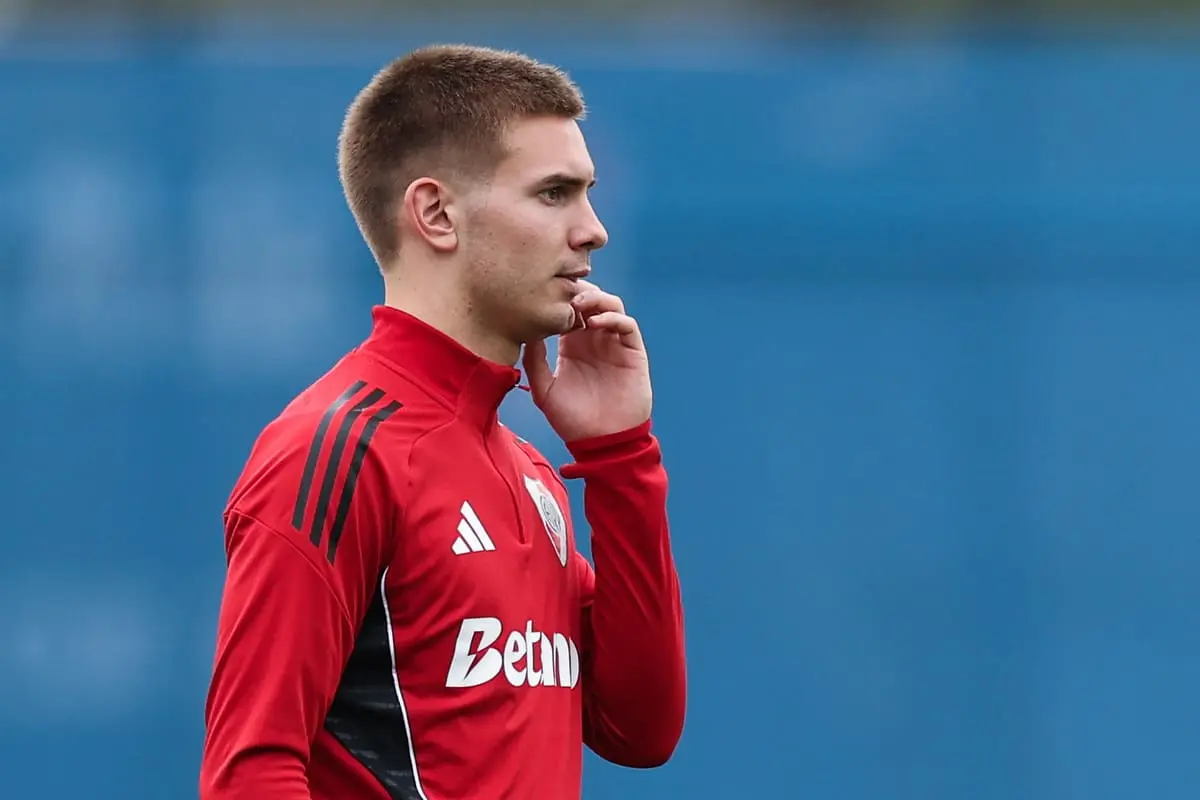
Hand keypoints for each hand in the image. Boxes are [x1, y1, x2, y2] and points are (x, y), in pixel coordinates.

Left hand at [522, 281, 651, 442]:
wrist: (601, 443)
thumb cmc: (572, 421)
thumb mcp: (543, 390)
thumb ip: (534, 361)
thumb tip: (526, 331)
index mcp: (572, 345)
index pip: (567, 309)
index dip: (558, 298)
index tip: (542, 294)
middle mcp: (594, 340)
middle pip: (589, 300)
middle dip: (576, 291)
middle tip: (561, 290)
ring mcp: (615, 344)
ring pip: (610, 305)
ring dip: (595, 298)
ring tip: (577, 303)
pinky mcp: (633, 352)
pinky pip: (627, 325)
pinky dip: (613, 317)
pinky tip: (595, 323)